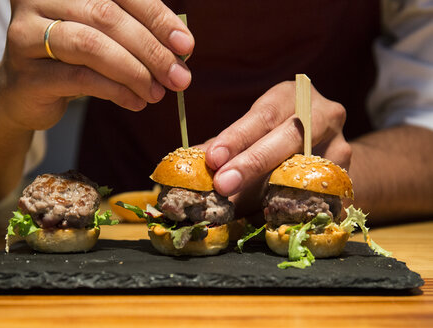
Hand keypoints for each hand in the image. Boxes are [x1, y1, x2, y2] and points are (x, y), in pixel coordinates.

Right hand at [0, 0, 193, 130]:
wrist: (24, 91)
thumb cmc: (73, 59)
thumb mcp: (105, 38)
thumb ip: (137, 34)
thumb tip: (181, 49)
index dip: (157, 18)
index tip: (186, 46)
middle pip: (107, 17)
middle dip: (151, 50)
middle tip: (178, 77)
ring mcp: (27, 33)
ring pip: (92, 46)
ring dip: (135, 72)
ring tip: (157, 93)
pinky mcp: (26, 72)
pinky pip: (80, 78)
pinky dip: (116, 91)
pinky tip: (136, 102)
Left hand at [203, 81, 351, 215]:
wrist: (320, 152)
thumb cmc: (273, 141)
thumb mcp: (249, 138)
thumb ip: (223, 151)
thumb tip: (190, 165)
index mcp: (291, 96)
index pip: (264, 114)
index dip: (238, 136)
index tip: (214, 158)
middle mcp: (323, 113)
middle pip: (291, 135)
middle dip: (253, 161)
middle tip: (223, 184)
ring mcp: (341, 143)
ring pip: (310, 165)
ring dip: (274, 186)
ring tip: (243, 202)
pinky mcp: (349, 175)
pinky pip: (323, 192)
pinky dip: (297, 204)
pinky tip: (274, 215)